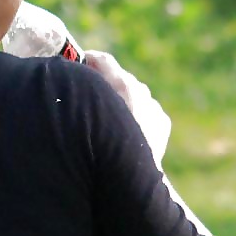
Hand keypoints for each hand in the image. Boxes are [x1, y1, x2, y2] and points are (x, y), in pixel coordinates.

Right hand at [84, 50, 171, 170]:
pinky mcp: (162, 121)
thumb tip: (73, 82)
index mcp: (121, 85)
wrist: (134, 176)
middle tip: (89, 94)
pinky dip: (137, 116)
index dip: (88, 59)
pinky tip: (126, 132)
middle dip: (105, 83)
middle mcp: (140, 90)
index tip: (78, 62)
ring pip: (134, 95)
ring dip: (122, 100)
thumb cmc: (103, 147)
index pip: (103, 60)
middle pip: (119, 78)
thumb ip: (82, 95)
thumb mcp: (85, 118)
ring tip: (109, 117)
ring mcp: (153, 106)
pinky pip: (147, 111)